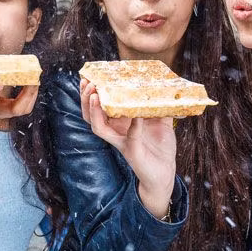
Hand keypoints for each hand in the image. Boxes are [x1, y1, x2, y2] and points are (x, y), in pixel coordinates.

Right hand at [0, 77, 38, 130]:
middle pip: (12, 110)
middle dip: (24, 97)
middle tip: (31, 81)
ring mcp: (3, 111)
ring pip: (22, 109)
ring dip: (31, 95)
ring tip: (36, 79)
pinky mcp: (9, 108)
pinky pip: (25, 106)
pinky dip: (32, 95)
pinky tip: (34, 81)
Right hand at [80, 79, 175, 217]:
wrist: (165, 172)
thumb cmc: (160, 148)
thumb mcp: (160, 122)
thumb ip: (160, 106)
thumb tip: (166, 88)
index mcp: (119, 124)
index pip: (98, 108)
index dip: (90, 94)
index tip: (89, 78)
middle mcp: (115, 132)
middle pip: (90, 116)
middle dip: (85, 99)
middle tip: (88, 84)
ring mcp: (121, 142)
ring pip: (98, 127)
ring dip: (94, 111)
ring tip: (95, 96)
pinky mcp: (132, 151)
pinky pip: (130, 136)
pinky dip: (134, 125)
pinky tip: (137, 115)